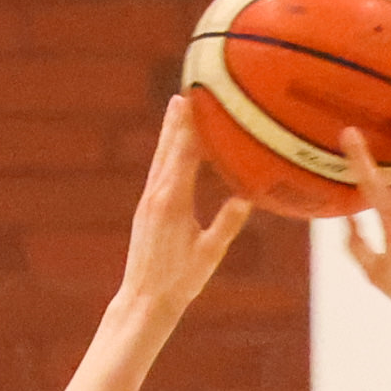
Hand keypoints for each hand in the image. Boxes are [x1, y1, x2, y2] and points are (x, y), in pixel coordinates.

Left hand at [118, 94, 256, 320]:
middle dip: (178, 119)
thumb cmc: (180, 280)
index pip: (184, 154)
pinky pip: (159, 171)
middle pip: (168, 148)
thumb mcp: (209, 253)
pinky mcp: (147, 208)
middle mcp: (156, 195)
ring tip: (176, 107)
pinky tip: (173, 147)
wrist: (144, 299)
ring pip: (160, 157)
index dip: (192, 126)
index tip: (199, 101)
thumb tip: (245, 197)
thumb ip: (226, 224)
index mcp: (173, 201)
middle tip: (185, 91)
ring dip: (170, 131)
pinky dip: (167, 153)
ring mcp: (148, 200)